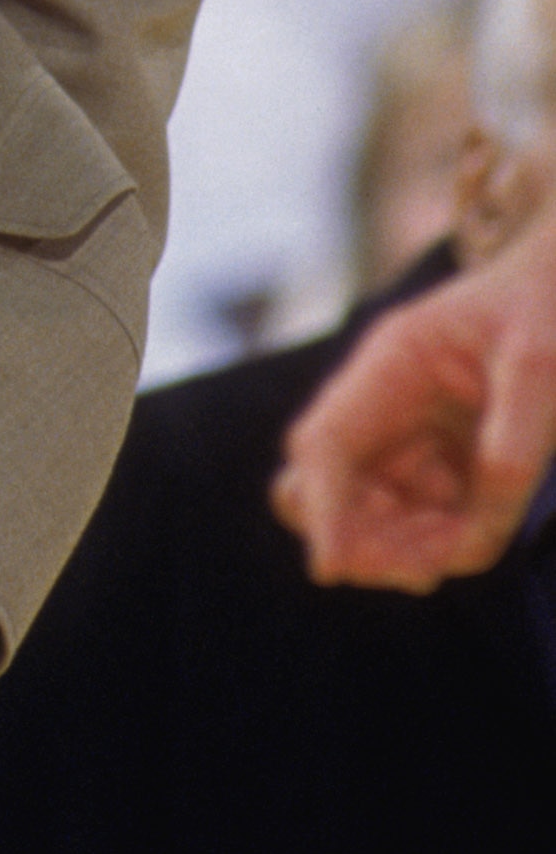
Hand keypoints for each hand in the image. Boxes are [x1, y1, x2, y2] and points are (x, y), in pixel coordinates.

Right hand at [272, 206, 555, 586]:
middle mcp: (381, 404)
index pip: (325, 444)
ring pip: (364, 514)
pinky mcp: (437, 461)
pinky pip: (415, 520)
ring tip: (464, 547)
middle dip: (356, 538)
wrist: (555, 283)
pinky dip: (436, 543)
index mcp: (390, 365)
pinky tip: (471, 536)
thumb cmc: (545, 307)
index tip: (328, 570)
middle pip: (321, 487)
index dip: (323, 508)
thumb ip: (517, 434)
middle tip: (423, 570)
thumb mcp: (542, 363)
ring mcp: (405, 435)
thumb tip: (488, 499)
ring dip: (402, 549)